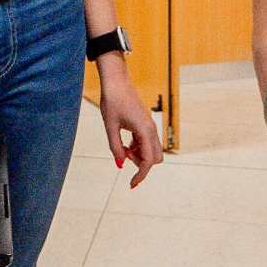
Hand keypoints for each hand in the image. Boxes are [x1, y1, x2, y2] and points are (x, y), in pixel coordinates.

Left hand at [98, 62, 161, 185]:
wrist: (116, 82)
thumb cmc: (112, 101)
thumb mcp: (110, 127)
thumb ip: (116, 147)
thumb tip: (120, 165)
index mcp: (144, 130)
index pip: (149, 160)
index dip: (141, 175)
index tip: (131, 185)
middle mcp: (151, 129)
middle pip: (156, 158)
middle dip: (142, 164)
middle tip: (125, 156)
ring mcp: (149, 126)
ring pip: (152, 150)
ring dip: (140, 155)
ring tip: (123, 147)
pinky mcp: (145, 124)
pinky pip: (147, 142)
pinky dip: (138, 148)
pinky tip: (126, 142)